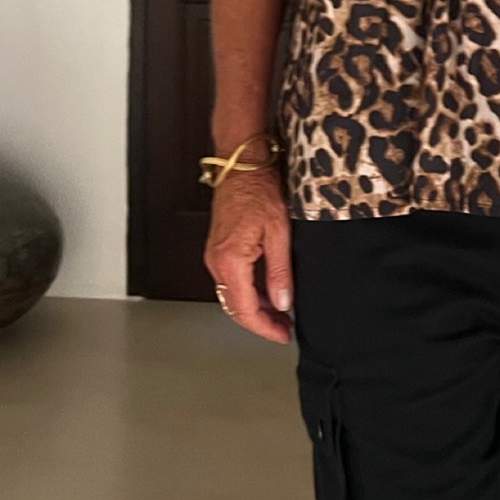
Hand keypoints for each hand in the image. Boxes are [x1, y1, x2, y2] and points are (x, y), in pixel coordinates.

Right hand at [204, 168, 293, 343]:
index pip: (245, 310)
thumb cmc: (260, 190)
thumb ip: (280, 271)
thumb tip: (282, 302)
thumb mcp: (279, 232)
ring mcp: (215, 255)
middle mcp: (216, 262)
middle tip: (284, 327)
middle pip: (236, 307)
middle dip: (260, 321)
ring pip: (233, 294)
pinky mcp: (219, 248)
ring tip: (280, 311)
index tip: (282, 334)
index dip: (265, 327)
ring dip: (255, 307)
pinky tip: (267, 290)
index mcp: (230, 262)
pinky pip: (231, 279)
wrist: (242, 165)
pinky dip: (249, 290)